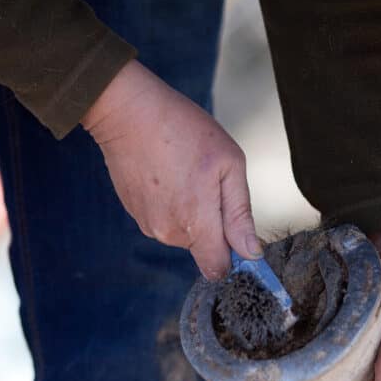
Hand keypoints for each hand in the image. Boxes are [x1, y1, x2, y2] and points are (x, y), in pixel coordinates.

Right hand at [81, 60, 260, 278]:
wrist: (129, 112)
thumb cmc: (184, 130)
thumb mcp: (229, 165)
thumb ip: (240, 215)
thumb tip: (251, 253)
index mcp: (196, 224)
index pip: (218, 268)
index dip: (233, 255)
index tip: (237, 232)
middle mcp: (168, 233)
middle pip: (203, 247)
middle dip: (213, 223)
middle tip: (208, 182)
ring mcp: (147, 224)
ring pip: (183, 232)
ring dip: (191, 211)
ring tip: (185, 172)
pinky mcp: (135, 212)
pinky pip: (164, 218)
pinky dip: (171, 202)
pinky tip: (168, 172)